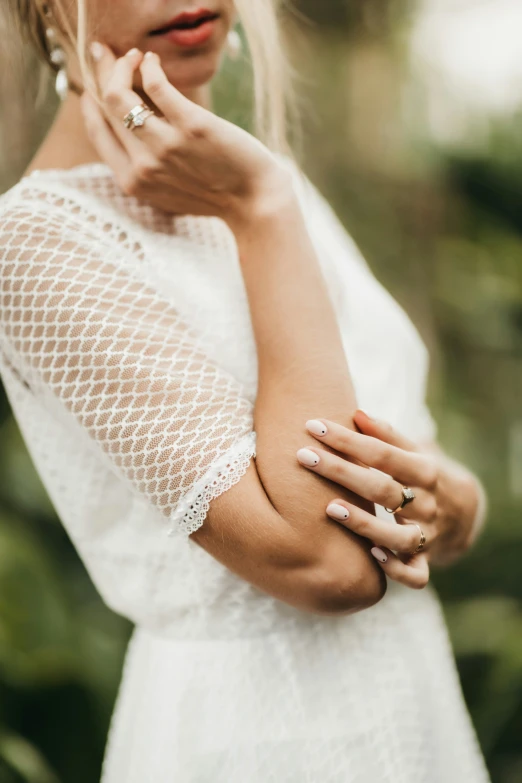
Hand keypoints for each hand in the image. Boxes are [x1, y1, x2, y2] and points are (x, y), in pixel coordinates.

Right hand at [80, 44, 289, 228]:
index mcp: (132, 183)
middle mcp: (142, 166)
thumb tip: (130, 129)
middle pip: (106, 107)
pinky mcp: (191, 126)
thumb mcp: (167, 193)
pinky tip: (153, 61)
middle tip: (106, 53)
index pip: (97, 133)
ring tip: (135, 56)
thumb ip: (144, 169)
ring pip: (120, 94)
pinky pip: (156, 85)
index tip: (94, 84)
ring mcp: (165, 146)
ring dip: (122, 64)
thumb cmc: (215, 195)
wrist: (252, 203)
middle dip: (102, 72)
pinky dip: (149, 66)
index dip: (90, 103)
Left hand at [296, 410, 482, 588]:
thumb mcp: (414, 451)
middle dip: (341, 472)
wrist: (466, 512)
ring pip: (398, 535)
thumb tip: (357, 413)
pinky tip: (372, 556)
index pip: (381, 453)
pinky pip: (416, 574)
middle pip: (382, 489)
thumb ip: (386, 435)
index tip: (314, 426)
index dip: (347, 439)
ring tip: (330, 508)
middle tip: (304, 456)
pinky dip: (396, 569)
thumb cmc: (424, 473)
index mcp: (424, 470)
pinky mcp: (426, 561)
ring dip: (364, 524)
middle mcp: (427, 503)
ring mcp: (427, 535)